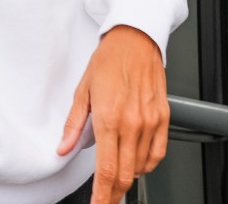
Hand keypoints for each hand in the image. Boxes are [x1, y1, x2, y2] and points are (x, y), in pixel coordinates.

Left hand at [57, 25, 168, 203]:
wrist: (135, 38)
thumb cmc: (109, 60)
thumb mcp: (82, 92)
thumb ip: (73, 126)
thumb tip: (63, 148)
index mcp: (109, 119)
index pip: (106, 171)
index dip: (102, 196)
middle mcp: (132, 123)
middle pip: (124, 175)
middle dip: (113, 193)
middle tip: (105, 198)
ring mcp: (150, 122)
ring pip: (141, 167)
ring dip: (128, 177)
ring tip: (117, 176)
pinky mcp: (163, 117)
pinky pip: (158, 153)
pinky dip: (147, 164)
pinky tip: (137, 162)